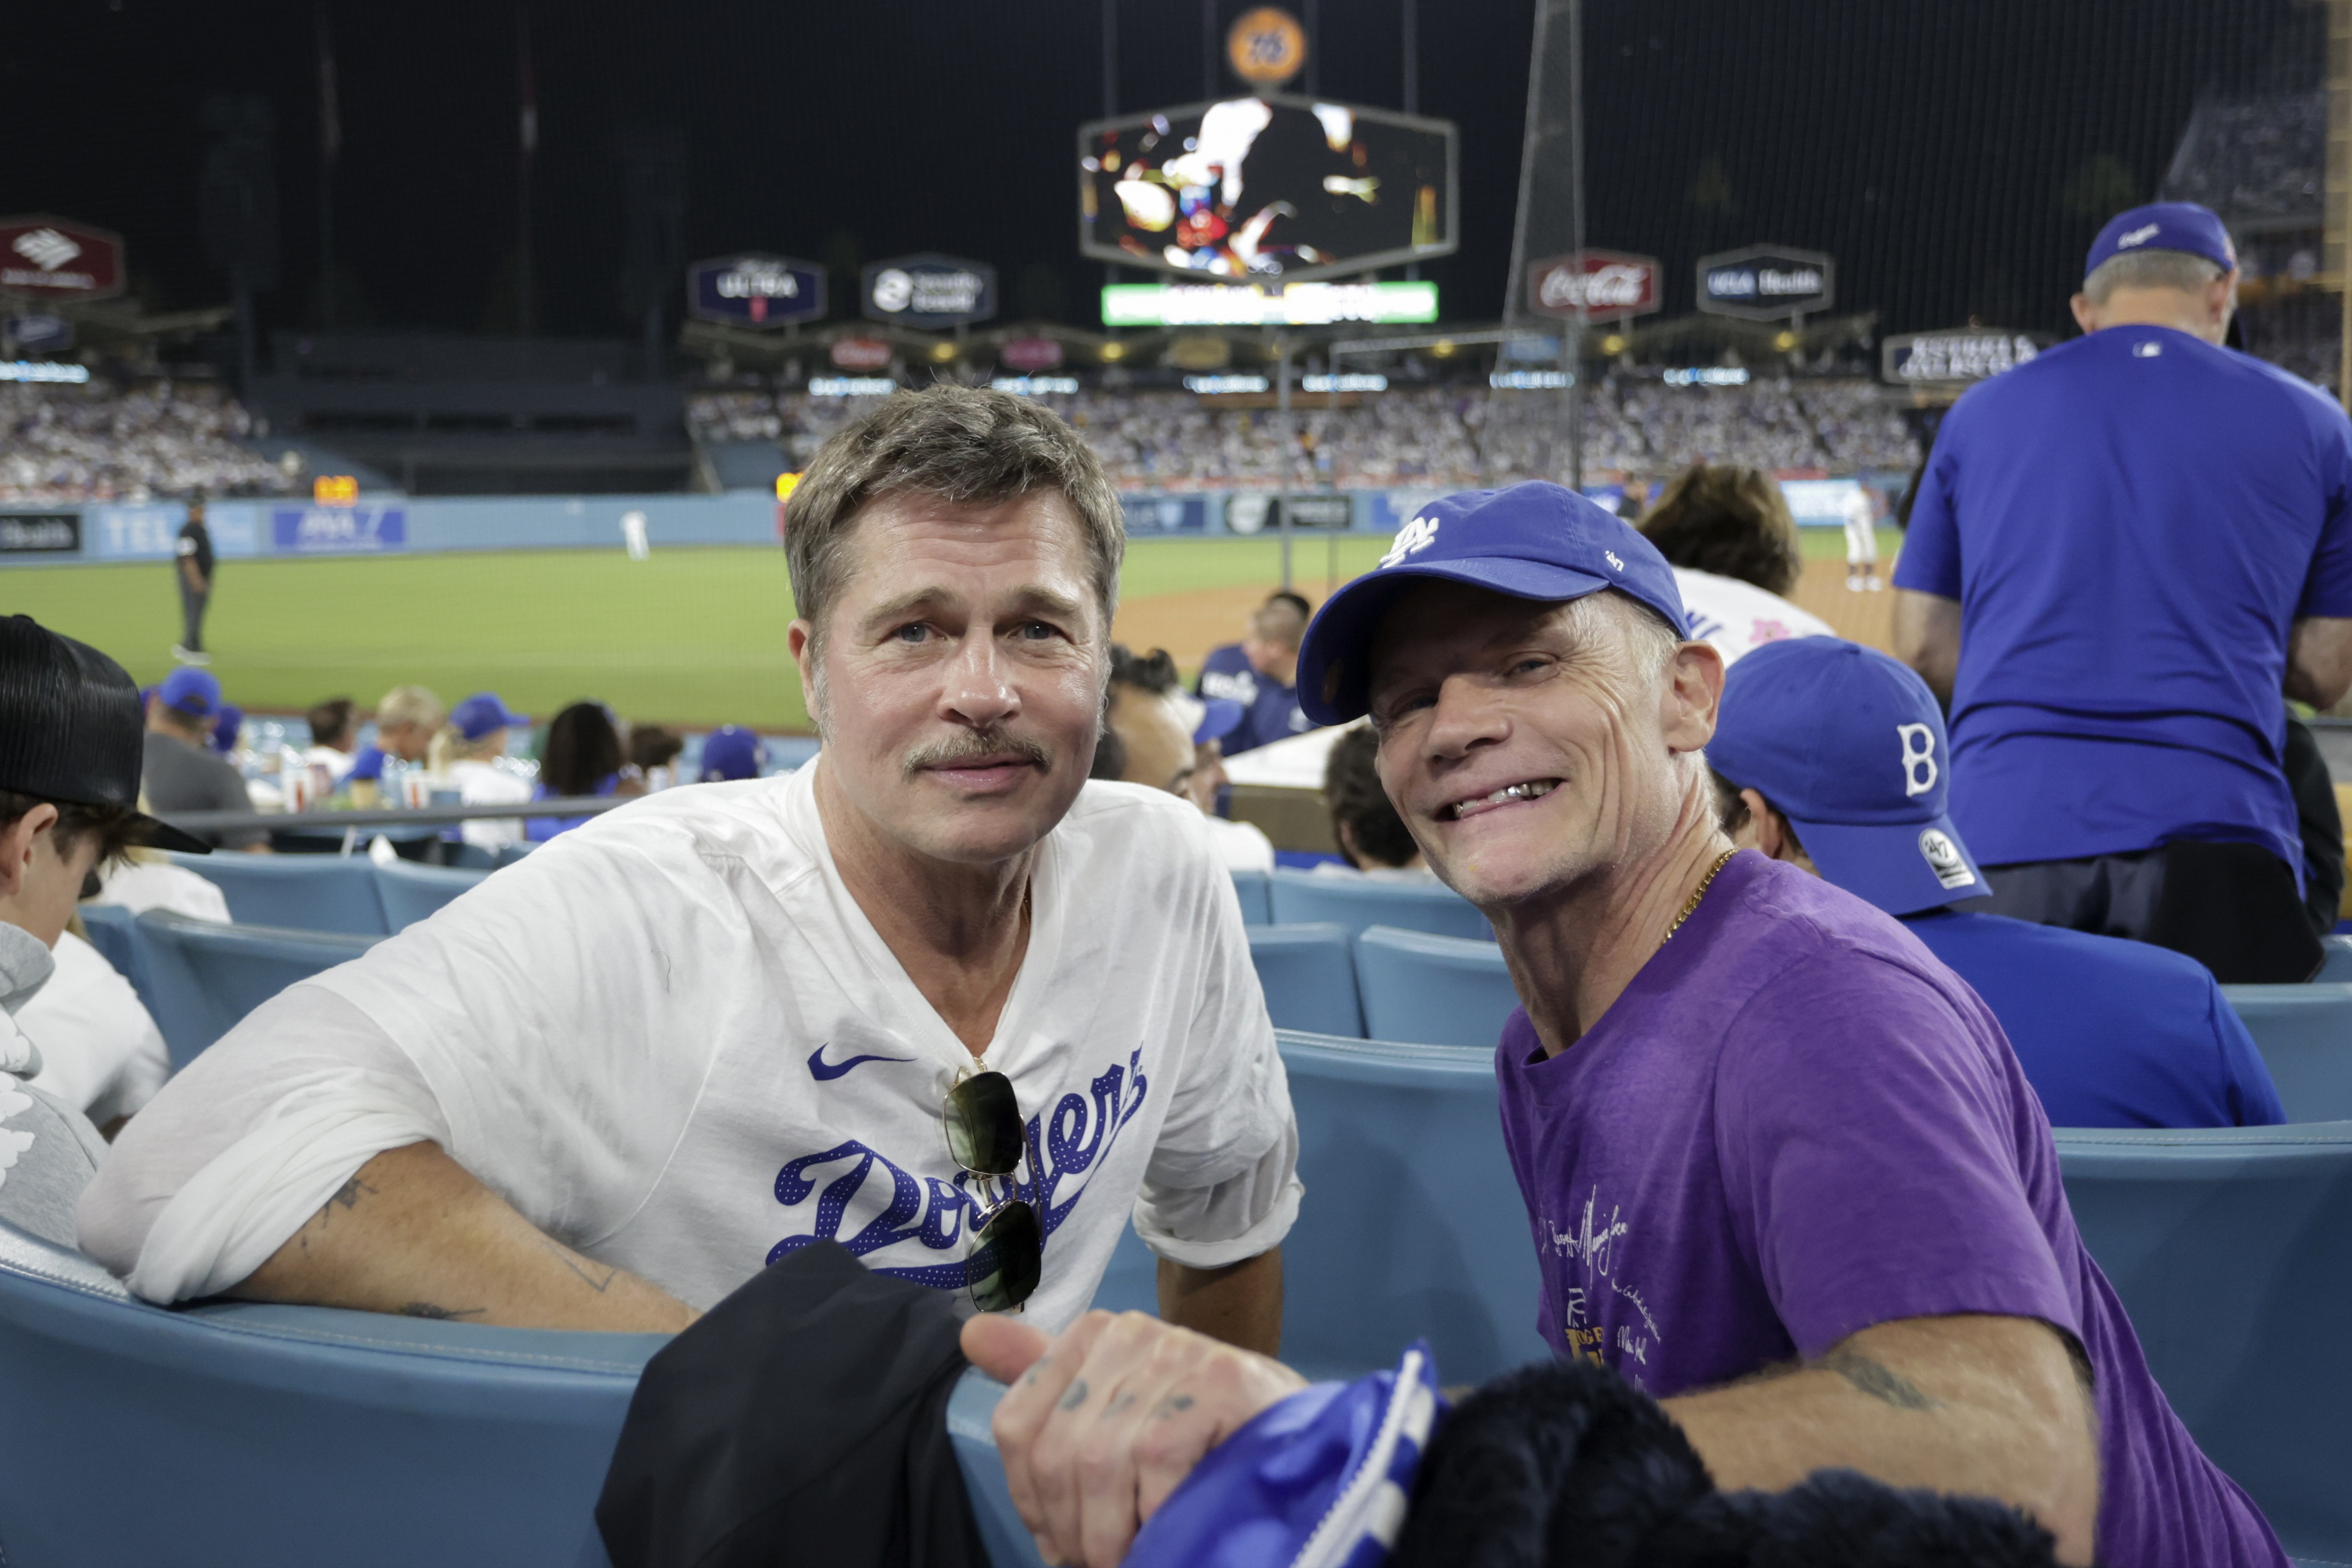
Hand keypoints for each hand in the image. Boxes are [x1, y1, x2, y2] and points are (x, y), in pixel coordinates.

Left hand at [964, 1309, 1306, 1567]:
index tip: (1067, 1544)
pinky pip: (1154, 1460)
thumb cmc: (1199, 1440)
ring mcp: (1173, 1349)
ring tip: (1140, 1556)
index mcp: (1090, 1336)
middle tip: (1107, 1565)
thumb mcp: (1116, 1412)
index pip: (1017, 1428)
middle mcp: (1126, 1329)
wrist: (1297, 1445)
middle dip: (1077, 1531)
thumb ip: (1043, 1383)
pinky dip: (1159, 1513)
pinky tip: (1177, 1528)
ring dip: (1115, 1535)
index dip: (1036, 1504)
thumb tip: (971, 1333)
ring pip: (1099, 1462)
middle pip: (1056, 1452)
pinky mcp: (1217, 1378)